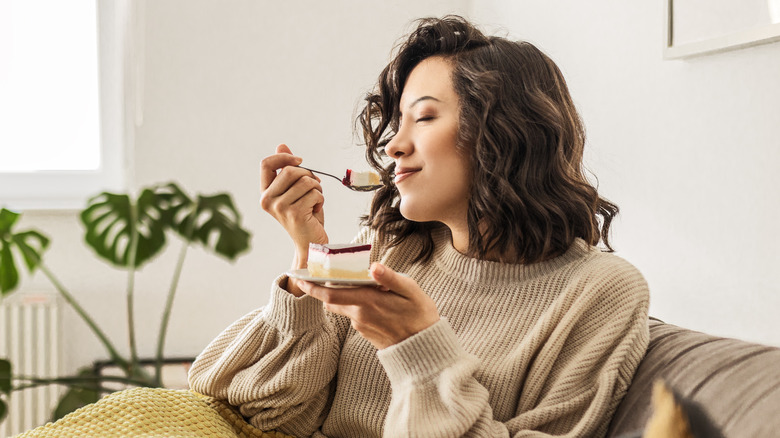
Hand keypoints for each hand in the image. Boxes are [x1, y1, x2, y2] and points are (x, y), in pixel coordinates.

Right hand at [260, 144, 328, 294]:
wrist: (311, 243)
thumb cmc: (305, 216)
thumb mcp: (295, 190)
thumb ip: (287, 169)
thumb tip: (281, 145)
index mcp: (265, 193)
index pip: (266, 164)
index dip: (284, 157)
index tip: (300, 161)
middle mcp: (267, 200)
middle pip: (290, 170)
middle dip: (308, 175)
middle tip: (315, 187)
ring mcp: (280, 207)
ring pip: (305, 181)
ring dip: (317, 188)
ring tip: (315, 201)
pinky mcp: (294, 213)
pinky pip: (314, 193)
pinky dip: (321, 199)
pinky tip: (316, 210)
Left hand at [298, 263, 439, 348]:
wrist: (425, 349)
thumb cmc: (420, 316)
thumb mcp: (411, 292)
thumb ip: (390, 278)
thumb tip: (374, 266)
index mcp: (368, 302)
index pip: (331, 294)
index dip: (313, 286)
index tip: (300, 278)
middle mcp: (360, 315)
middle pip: (331, 301)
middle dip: (319, 289)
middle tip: (311, 276)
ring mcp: (362, 326)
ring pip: (343, 307)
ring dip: (340, 296)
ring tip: (345, 283)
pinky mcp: (366, 333)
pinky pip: (354, 315)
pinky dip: (354, 305)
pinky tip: (367, 298)